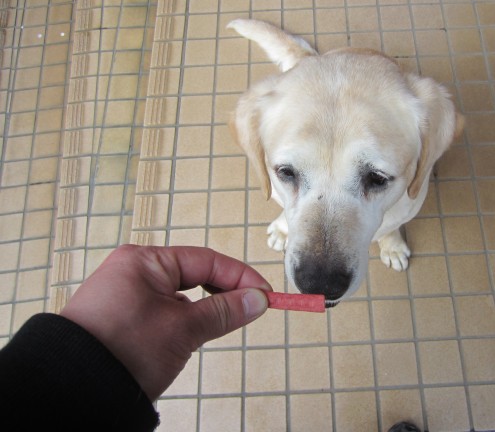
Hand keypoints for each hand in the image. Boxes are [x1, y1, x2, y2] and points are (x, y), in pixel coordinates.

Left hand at [60, 244, 271, 400]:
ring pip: (181, 295)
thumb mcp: (182, 329)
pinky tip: (189, 337)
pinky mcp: (124, 316)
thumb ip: (224, 311)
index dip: (240, 277)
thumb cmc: (121, 351)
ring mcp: (127, 294)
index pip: (206, 260)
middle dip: (222, 292)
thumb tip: (258, 300)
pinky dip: (184, 320)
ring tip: (219, 325)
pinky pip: (165, 310)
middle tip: (250, 309)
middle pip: (194, 275)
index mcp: (145, 261)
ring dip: (203, 309)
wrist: (72, 392)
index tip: (264, 295)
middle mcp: (134, 271)